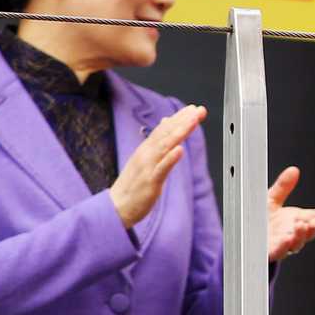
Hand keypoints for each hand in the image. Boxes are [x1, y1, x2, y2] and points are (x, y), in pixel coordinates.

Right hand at [110, 104, 205, 227]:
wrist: (116, 206)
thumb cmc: (133, 184)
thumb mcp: (146, 160)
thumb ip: (158, 142)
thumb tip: (167, 123)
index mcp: (147, 149)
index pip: (164, 129)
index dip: (179, 118)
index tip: (194, 108)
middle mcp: (146, 154)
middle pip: (166, 134)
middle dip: (183, 121)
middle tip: (198, 110)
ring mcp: (147, 167)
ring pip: (165, 146)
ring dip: (180, 132)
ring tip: (192, 121)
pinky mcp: (150, 181)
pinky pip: (161, 169)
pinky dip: (170, 158)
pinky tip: (180, 150)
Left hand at [266, 166, 314, 262]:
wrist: (242, 232)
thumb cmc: (259, 218)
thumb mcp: (271, 199)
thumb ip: (282, 187)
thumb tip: (293, 170)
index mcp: (294, 221)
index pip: (310, 218)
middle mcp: (290, 234)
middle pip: (306, 233)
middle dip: (312, 228)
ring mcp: (281, 245)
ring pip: (296, 244)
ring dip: (300, 236)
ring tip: (301, 226)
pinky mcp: (269, 252)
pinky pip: (279, 252)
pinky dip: (284, 246)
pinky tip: (286, 239)